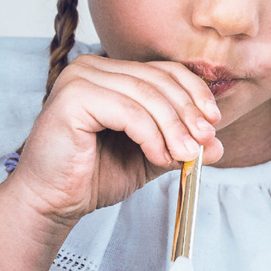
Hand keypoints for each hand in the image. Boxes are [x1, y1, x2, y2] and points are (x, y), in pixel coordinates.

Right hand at [1, 55, 227, 225]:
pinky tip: (159, 157)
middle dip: (188, 113)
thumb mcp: (149, 156)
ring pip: (146, 96)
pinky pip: (128, 112)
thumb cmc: (92, 177)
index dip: (194, 93)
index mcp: (110, 72)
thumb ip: (179, 145)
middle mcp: (92, 67)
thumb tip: (218, 144)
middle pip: (158, 80)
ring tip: (186, 156)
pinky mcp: (73, 97)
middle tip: (205, 143)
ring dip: (173, 128)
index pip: (164, 70)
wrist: (52, 202)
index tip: (214, 123)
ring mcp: (79, 78)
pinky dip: (152, 136)